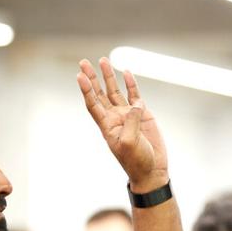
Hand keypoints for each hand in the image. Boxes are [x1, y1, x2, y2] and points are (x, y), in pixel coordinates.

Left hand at [77, 57, 168, 190]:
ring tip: (103, 60)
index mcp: (107, 126)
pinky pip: (134, 95)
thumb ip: (131, 121)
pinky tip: (125, 72)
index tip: (80, 76)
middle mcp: (114, 118)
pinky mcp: (142, 114)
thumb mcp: (130, 143)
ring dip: (108, 76)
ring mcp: (128, 115)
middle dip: (92, 77)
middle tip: (83, 62)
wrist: (151, 170)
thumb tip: (136, 104)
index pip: (93, 104)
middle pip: (100, 93)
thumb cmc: (136, 161)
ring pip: (115, 91)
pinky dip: (130, 83)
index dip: (86, 90)